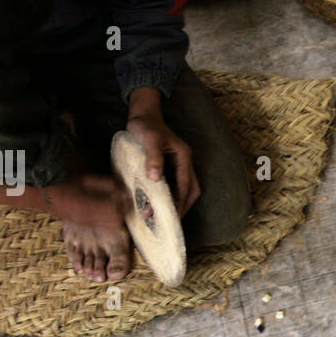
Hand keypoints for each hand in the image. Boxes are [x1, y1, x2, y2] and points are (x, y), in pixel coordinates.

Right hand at [47, 172, 125, 228]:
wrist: (41, 191)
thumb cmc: (62, 179)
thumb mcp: (85, 177)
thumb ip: (105, 184)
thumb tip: (122, 189)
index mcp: (87, 206)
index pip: (116, 212)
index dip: (124, 203)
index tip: (126, 193)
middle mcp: (87, 218)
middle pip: (116, 221)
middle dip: (123, 211)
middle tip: (124, 198)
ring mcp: (84, 222)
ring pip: (110, 224)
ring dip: (116, 215)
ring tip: (116, 202)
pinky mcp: (82, 223)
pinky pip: (102, 224)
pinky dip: (108, 217)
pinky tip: (106, 206)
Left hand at [126, 88, 199, 215]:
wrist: (143, 114)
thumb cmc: (146, 126)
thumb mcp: (149, 140)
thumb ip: (153, 158)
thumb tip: (155, 179)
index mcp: (183, 156)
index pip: (186, 185)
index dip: (180, 202)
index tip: (171, 216)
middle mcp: (185, 162)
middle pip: (191, 190)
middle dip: (183, 207)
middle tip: (170, 221)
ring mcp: (179, 164)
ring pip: (186, 188)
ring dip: (178, 203)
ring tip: (164, 216)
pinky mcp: (171, 165)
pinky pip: (176, 184)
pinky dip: (171, 196)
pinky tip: (159, 203)